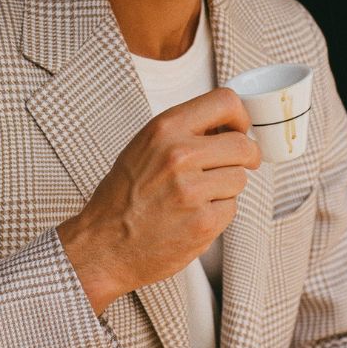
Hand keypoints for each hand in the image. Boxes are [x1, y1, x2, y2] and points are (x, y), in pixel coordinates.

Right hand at [58, 88, 259, 312]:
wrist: (103, 246)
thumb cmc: (123, 197)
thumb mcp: (144, 147)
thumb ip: (184, 131)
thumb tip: (228, 125)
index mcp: (164, 129)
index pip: (226, 101)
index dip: (240, 117)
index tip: (238, 130)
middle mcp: (179, 155)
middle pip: (243, 144)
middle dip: (243, 157)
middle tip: (232, 166)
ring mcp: (192, 190)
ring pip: (240, 178)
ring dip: (226, 188)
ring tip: (198, 196)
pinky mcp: (203, 223)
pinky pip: (231, 208)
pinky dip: (218, 213)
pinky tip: (193, 216)